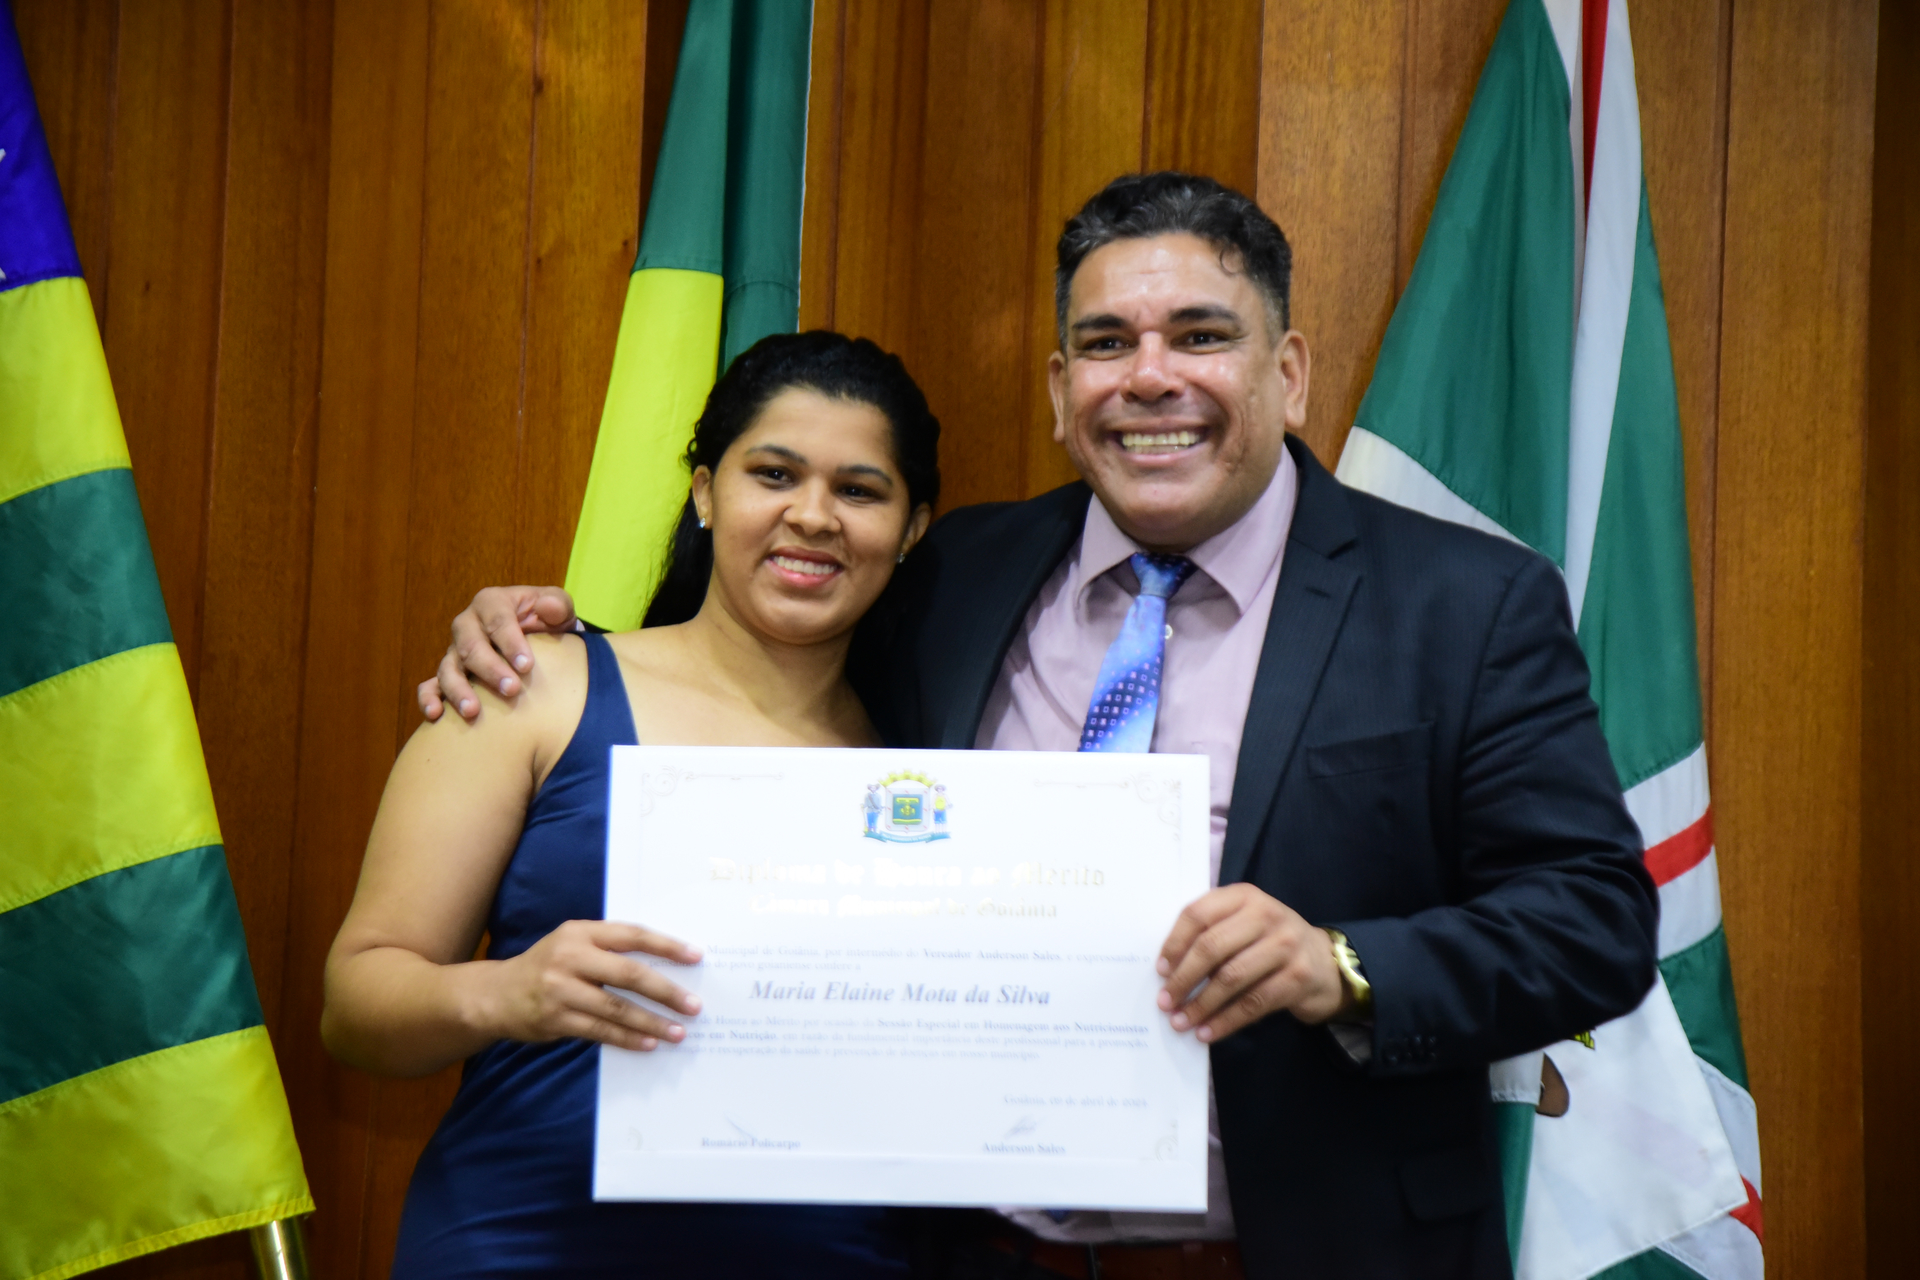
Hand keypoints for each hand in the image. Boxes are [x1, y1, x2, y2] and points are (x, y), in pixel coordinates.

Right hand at [419, 585, 576, 720]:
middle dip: (490, 668)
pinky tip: (435, 715)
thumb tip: (546, 606)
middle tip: (511, 690)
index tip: (527, 666)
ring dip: (458, 689)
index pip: (498, 620)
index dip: (511, 642)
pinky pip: (430, 685)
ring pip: (448, 667)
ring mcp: (454, 650)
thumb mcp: (559, 610)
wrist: (540, 643)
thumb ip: (557, 605)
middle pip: (470, 645)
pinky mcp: (448, 674)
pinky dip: (429, 698)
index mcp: (492, 603)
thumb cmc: (549, 624)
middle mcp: (467, 624)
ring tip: (473, 712)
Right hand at [480, 919, 702, 1051]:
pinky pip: (600, 1031)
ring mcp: (560, 989)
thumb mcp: (572, 945)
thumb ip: (609, 950)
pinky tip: (649, 1043)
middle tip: (694, 1006)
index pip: (632, 935)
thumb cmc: (548, 967)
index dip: (666, 946)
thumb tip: (664, 967)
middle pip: (629, 974)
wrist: (496, 994)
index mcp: (580, 932)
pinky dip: (628, 1039)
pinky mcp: (555, 1019)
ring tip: (678, 1032)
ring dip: (652, 1022)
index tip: (696, 957)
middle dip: (666, 991)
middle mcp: (570, 957)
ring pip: (617, 1008)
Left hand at [1155, 884, 1347, 1042]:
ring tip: (1180, 1022)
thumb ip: (1212, 932)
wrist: (1326, 962)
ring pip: (1231, 978)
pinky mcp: (1298, 977)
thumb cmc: (1269, 942)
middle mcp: (1266, 914)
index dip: (1174, 944)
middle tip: (1165, 1002)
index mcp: (1244, 896)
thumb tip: (1167, 970)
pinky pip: (1253, 1004)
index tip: (1160, 971)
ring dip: (1201, 1005)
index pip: (1198, 914)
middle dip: (1183, 979)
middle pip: (1212, 947)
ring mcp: (1285, 945)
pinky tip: (1207, 1032)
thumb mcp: (1244, 924)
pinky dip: (1225, 1021)